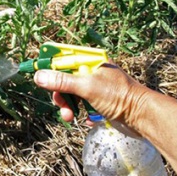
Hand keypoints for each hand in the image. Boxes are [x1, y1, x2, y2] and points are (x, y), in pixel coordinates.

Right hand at [33, 63, 149, 125]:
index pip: (62, 58)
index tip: (34, 72)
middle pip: (63, 79)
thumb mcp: (86, 87)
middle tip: (61, 105)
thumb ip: (62, 81)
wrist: (142, 117)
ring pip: (70, 94)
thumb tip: (38, 76)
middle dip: (59, 94)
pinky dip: (79, 112)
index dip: (48, 65)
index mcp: (89, 62)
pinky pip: (80, 104)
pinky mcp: (98, 101)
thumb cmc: (119, 97)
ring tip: (70, 117)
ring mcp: (94, 87)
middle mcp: (90, 72)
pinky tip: (87, 118)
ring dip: (67, 107)